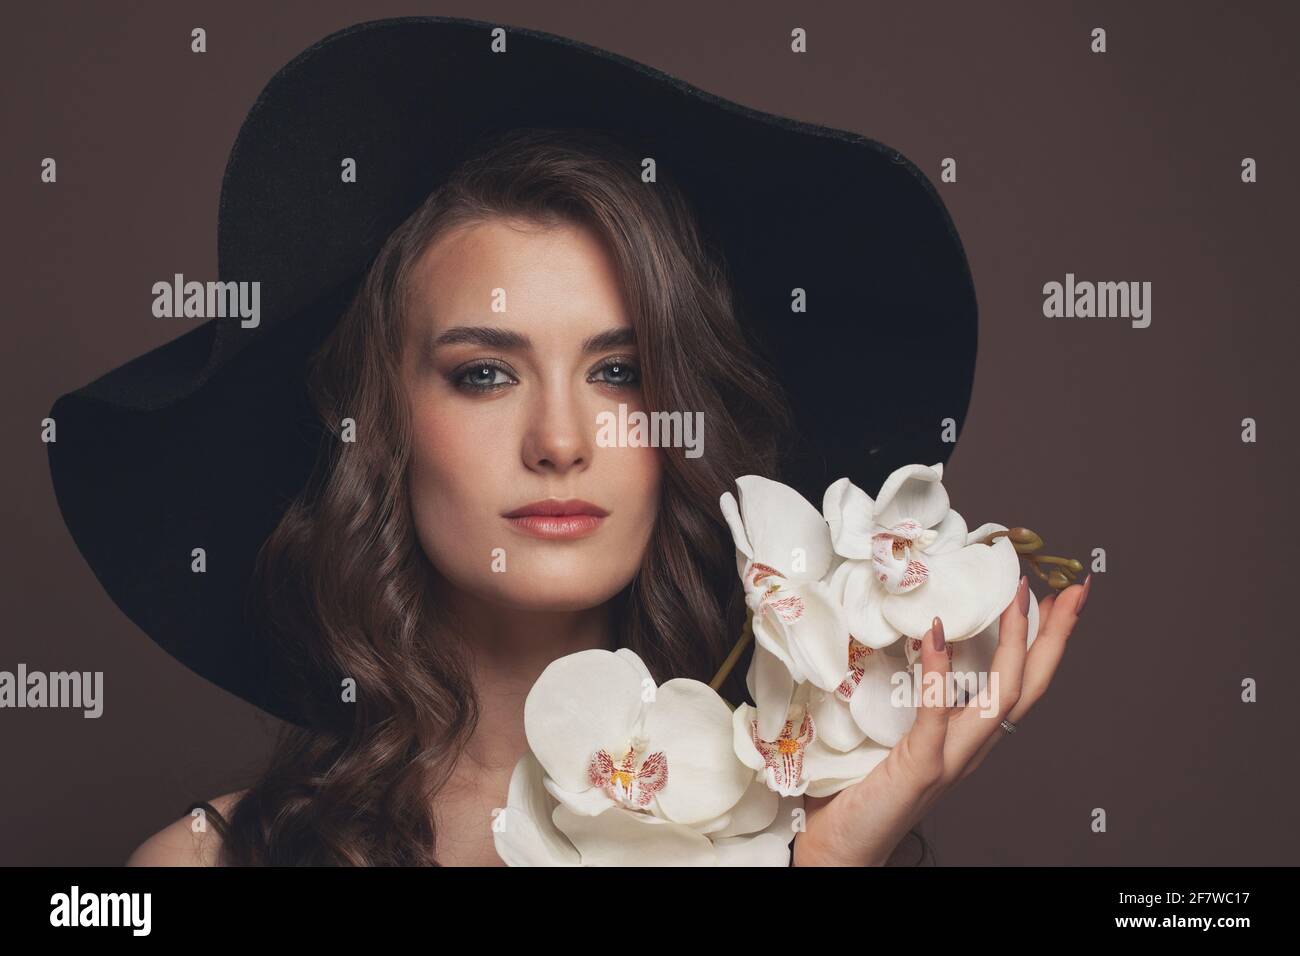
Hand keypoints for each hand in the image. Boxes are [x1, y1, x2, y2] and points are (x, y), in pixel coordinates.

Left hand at [792, 573, 1090, 865]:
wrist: (840, 848)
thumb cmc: (859, 792)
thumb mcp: (891, 733)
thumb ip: (907, 697)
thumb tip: (903, 641)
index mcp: (967, 739)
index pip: (1018, 683)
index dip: (1042, 642)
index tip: (1057, 597)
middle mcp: (970, 748)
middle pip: (1029, 686)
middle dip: (1055, 635)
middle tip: (1075, 588)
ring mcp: (950, 759)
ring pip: (1002, 699)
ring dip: (1014, 643)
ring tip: (1018, 596)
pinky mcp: (920, 767)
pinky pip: (936, 715)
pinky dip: (940, 672)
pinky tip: (937, 632)